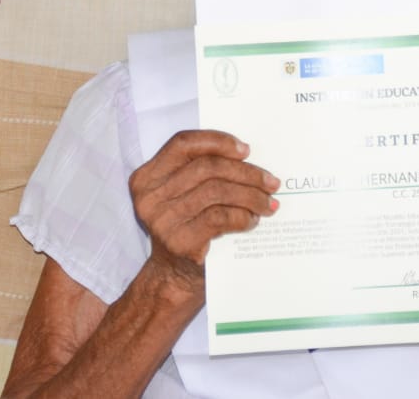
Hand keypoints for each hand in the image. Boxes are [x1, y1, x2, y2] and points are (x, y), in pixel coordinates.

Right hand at [129, 129, 280, 300]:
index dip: (217, 141)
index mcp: (147, 177)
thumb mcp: (183, 194)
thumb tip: (247, 156)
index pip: (183, 143)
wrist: (172, 278)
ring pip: (217, 191)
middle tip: (271, 182)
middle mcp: (149, 197)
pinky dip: (243, 216)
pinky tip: (253, 220)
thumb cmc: (185, 227)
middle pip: (207, 167)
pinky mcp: (179, 242)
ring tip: (267, 203)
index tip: (246, 150)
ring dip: (250, 195)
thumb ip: (201, 171)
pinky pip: (220, 218)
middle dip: (246, 172)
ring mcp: (162, 220)